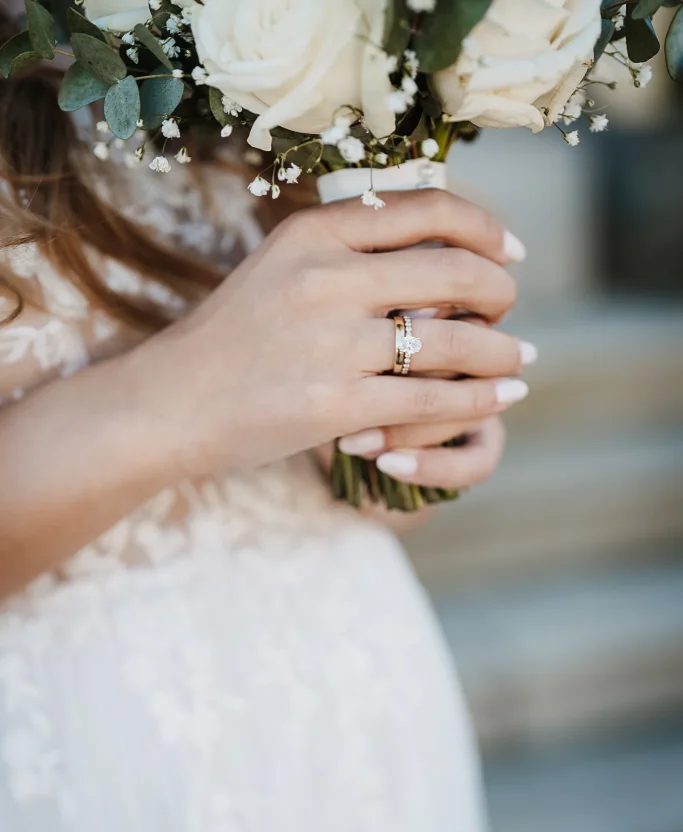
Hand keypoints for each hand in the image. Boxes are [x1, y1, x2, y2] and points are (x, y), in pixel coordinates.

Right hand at [152, 188, 525, 477]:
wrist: (172, 402)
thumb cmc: (232, 337)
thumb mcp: (281, 266)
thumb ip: (347, 248)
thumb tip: (435, 247)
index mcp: (315, 230)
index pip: (428, 208)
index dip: (485, 228)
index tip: (509, 251)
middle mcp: (327, 277)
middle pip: (455, 271)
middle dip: (500, 291)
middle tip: (510, 309)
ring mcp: (333, 343)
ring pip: (455, 340)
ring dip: (502, 351)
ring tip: (520, 359)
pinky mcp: (338, 404)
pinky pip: (435, 398)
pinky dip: (482, 397)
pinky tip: (504, 396)